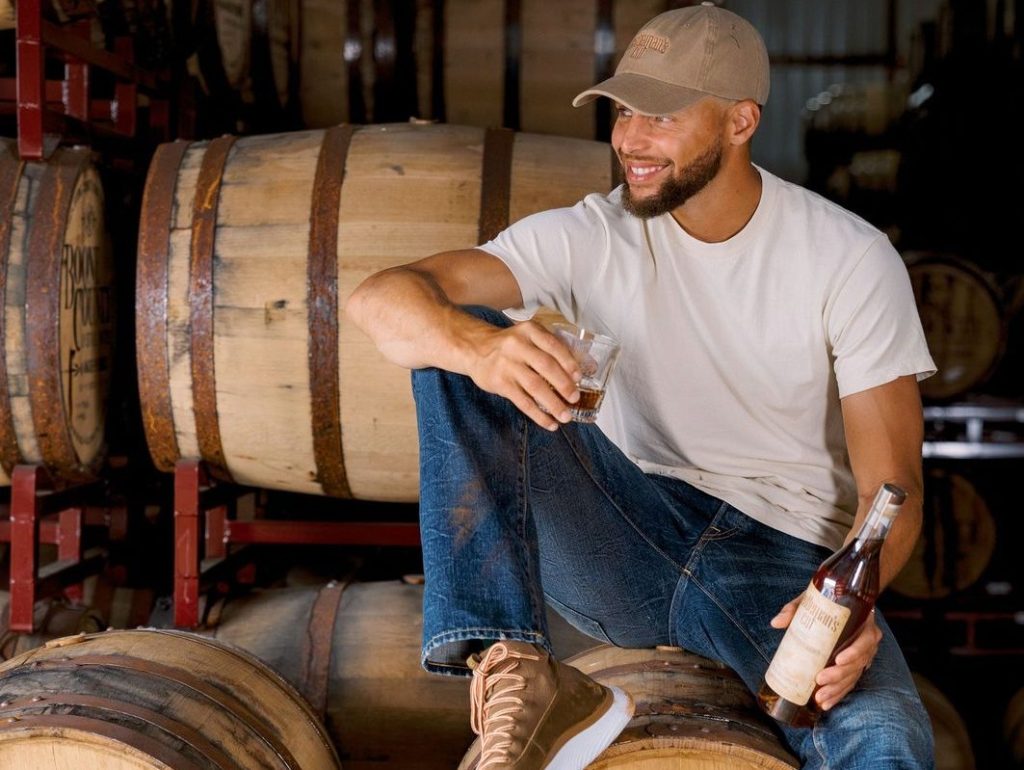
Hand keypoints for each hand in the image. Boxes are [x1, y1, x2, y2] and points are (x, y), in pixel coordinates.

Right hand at [464, 319, 581, 429]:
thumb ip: (554, 348)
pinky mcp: (499, 383)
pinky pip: (522, 401)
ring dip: (553, 404)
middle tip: (575, 398)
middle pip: (545, 366)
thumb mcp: (529, 337)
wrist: (475, 348)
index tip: (579, 376)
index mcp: (529, 331)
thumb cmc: (510, 345)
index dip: (568, 362)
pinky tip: (549, 423)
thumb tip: (588, 366)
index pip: (553, 345)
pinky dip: (538, 414)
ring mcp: (507, 365)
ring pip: (535, 386)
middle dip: (563, 384)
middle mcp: (517, 345)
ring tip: (565, 416)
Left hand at [769, 599, 881, 711]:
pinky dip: (838, 694)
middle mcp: (867, 640)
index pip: (864, 640)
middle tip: (820, 681)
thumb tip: (775, 623)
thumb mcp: (810, 600)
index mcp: (863, 622)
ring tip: (820, 699)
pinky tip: (826, 703)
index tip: (838, 660)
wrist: (839, 600)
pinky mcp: (855, 665)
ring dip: (838, 690)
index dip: (854, 652)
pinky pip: (850, 682)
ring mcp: (863, 655)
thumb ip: (794, 610)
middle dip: (839, 676)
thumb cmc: (825, 601)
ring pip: (853, 676)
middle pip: (857, 663)